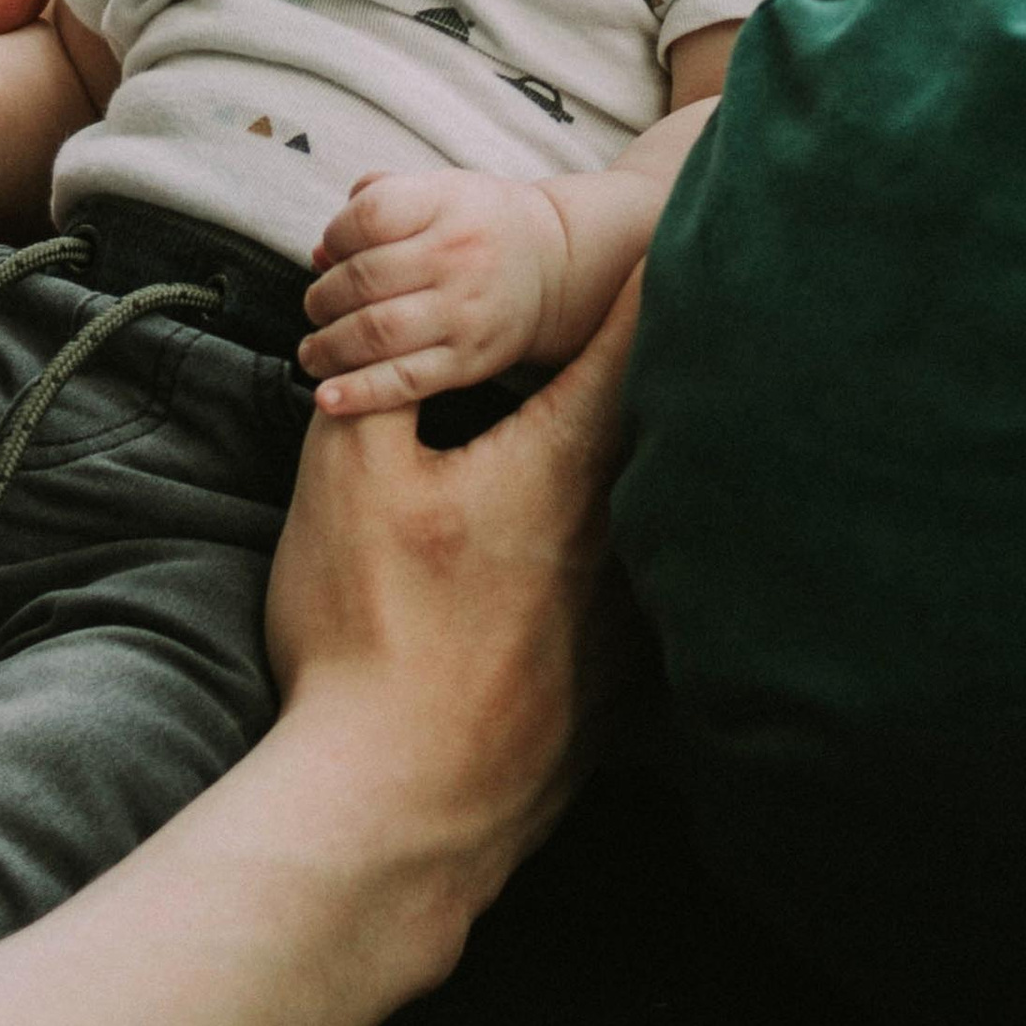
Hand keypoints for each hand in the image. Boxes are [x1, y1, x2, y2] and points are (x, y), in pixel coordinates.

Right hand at [265, 277, 636, 925]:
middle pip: (669, 416)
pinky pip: (656, 599)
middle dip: (662, 358)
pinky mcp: (629, 690)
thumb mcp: (345, 480)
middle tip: (670, 304)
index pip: (634, 334)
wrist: (393, 809)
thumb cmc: (366, 633)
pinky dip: (648, 560)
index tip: (680, 216)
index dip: (653, 266)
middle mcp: (629, 531)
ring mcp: (638, 617)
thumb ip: (375, 385)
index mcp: (567, 462)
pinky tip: (607, 572)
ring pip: (668, 510)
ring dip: (660, 462)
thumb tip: (383, 329)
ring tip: (660, 423)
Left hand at [299, 170, 568, 415]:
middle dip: (322, 298)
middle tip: (314, 307)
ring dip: (329, 346)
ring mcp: (465, 311)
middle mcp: (457, 256)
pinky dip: (360, 393)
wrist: (553, 265)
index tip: (329, 252)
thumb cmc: (477, 224)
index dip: (334, 236)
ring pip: (377, 333)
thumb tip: (319, 254)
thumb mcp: (436, 190)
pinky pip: (405, 381)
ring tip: (312, 352)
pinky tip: (328, 399)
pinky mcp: (470, 360)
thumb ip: (374, 202)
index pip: (369, 217)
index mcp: (446, 204)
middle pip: (364, 280)